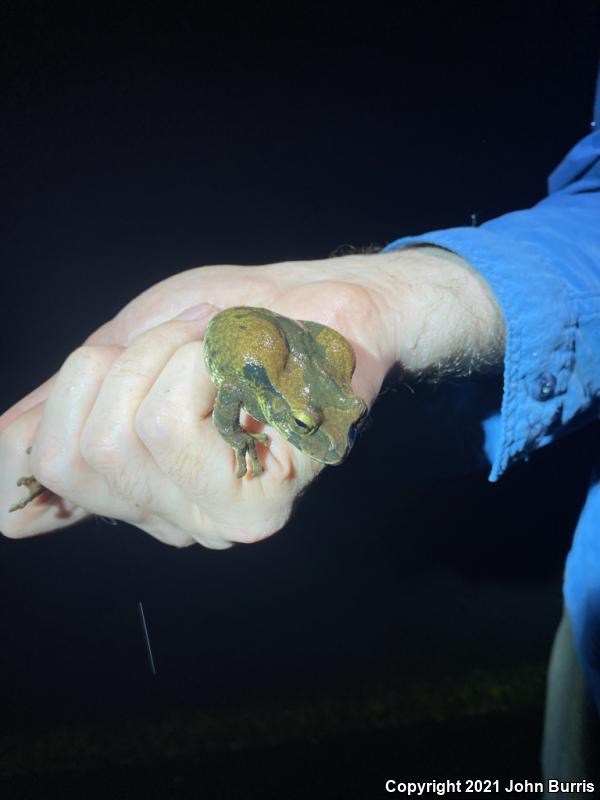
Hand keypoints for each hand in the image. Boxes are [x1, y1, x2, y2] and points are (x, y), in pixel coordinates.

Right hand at [0, 250, 504, 544]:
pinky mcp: (253, 507)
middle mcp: (172, 518)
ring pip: (121, 434)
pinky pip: (170, 423)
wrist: (329, 310)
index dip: (59, 406)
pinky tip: (249, 369)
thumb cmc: (236, 322)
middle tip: (191, 339)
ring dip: (168, 354)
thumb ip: (66, 405)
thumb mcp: (132, 349)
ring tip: (221, 348)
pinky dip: (199, 362)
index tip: (123, 361)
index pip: (44, 477)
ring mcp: (211, 519)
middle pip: (75, 454)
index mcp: (143, 486)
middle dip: (125, 362)